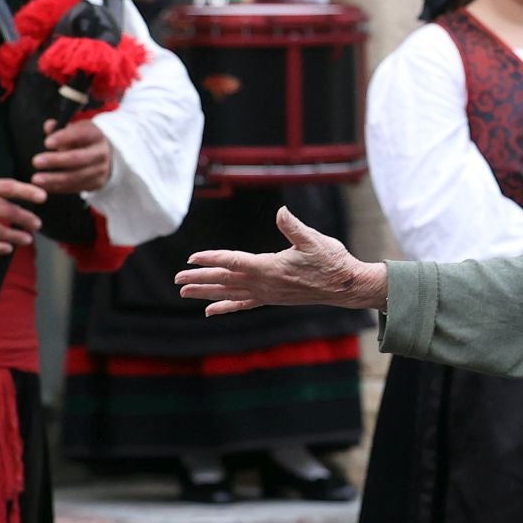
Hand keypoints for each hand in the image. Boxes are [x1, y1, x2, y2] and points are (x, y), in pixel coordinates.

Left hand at [32, 118, 112, 193]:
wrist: (105, 156)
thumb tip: (49, 126)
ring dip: (54, 179)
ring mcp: (100, 169)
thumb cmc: (83, 141)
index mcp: (95, 135)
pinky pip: (76, 187)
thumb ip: (60, 128)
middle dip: (56, 160)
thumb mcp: (75, 130)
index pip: (81, 134)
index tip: (47, 143)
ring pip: (76, 176)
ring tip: (36, 179)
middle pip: (78, 158)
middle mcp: (101, 152)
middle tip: (36, 161)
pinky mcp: (96, 183)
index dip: (64, 138)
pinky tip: (44, 186)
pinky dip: (59, 188)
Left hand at [176, 207, 386, 315]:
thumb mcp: (314, 240)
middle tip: (177, 280)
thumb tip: (281, 212)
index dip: (212, 259)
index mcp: (271, 267)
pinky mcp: (272, 298)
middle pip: (226, 280)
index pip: (234, 262)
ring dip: (207, 293)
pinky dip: (226, 306)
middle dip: (200, 278)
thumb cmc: (332, 261)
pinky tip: (211, 310)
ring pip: (230, 293)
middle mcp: (265, 284)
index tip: (191, 258)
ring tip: (185, 293)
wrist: (345, 286)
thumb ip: (294, 227)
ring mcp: (267, 293)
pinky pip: (244, 304)